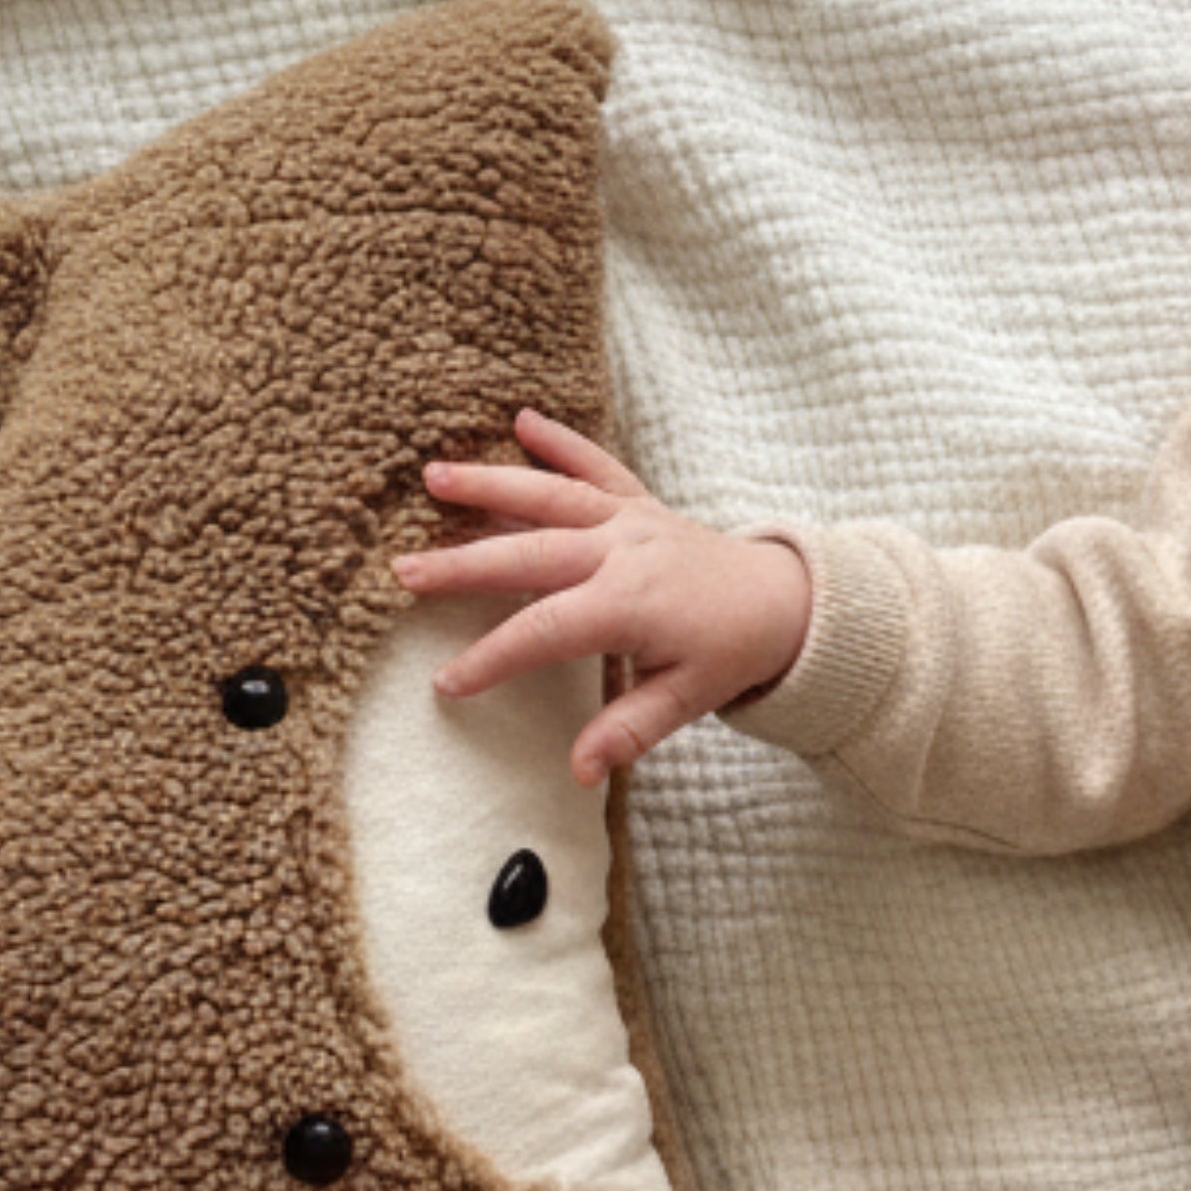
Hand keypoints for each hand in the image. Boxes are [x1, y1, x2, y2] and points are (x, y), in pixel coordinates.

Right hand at [401, 411, 814, 782]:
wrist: (785, 603)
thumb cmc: (732, 654)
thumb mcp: (686, 701)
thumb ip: (629, 732)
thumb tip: (579, 772)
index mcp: (629, 605)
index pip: (544, 631)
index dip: (493, 658)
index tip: (448, 681)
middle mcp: (622, 552)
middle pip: (528, 554)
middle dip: (463, 563)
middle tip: (404, 571)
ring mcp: (629, 520)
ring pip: (550, 497)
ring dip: (490, 484)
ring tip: (432, 477)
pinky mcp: (639, 503)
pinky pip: (596, 467)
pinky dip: (561, 441)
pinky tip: (520, 418)